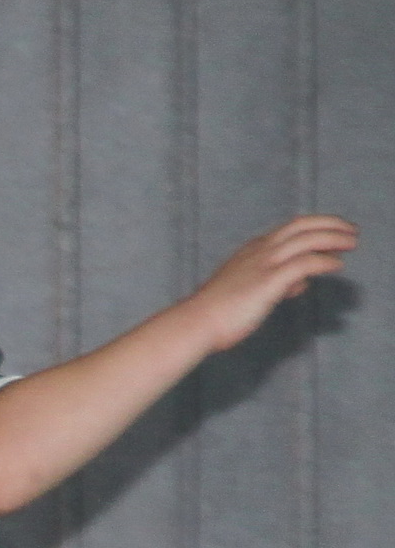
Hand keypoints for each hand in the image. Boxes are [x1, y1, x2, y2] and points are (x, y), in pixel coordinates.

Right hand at [188, 214, 357, 351]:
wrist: (196, 323)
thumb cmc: (217, 313)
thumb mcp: (247, 290)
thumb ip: (275, 283)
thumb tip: (299, 283)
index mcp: (252, 251)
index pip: (290, 228)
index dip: (315, 226)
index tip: (332, 232)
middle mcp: (259, 251)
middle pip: (302, 225)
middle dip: (330, 224)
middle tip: (350, 231)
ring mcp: (264, 264)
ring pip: (307, 239)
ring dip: (334, 238)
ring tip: (352, 242)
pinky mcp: (269, 281)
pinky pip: (305, 263)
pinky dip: (325, 261)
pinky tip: (336, 266)